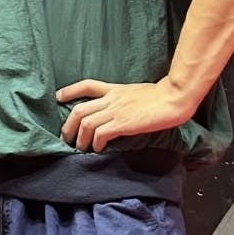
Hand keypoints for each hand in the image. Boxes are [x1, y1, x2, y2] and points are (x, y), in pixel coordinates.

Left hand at [58, 77, 192, 151]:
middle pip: (79, 110)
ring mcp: (117, 110)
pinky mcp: (124, 123)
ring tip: (80, 148)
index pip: (87, 85)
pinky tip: (98, 149)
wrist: (175, 97)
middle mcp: (112, 99)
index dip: (69, 91)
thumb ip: (124, 99)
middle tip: (65, 137)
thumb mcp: (136, 92)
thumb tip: (118, 110)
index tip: (58, 98)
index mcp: (115, 89)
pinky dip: (95, 143)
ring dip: (80, 138)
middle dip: (68, 126)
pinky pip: (101, 133)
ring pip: (86, 123)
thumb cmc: (162, 96)